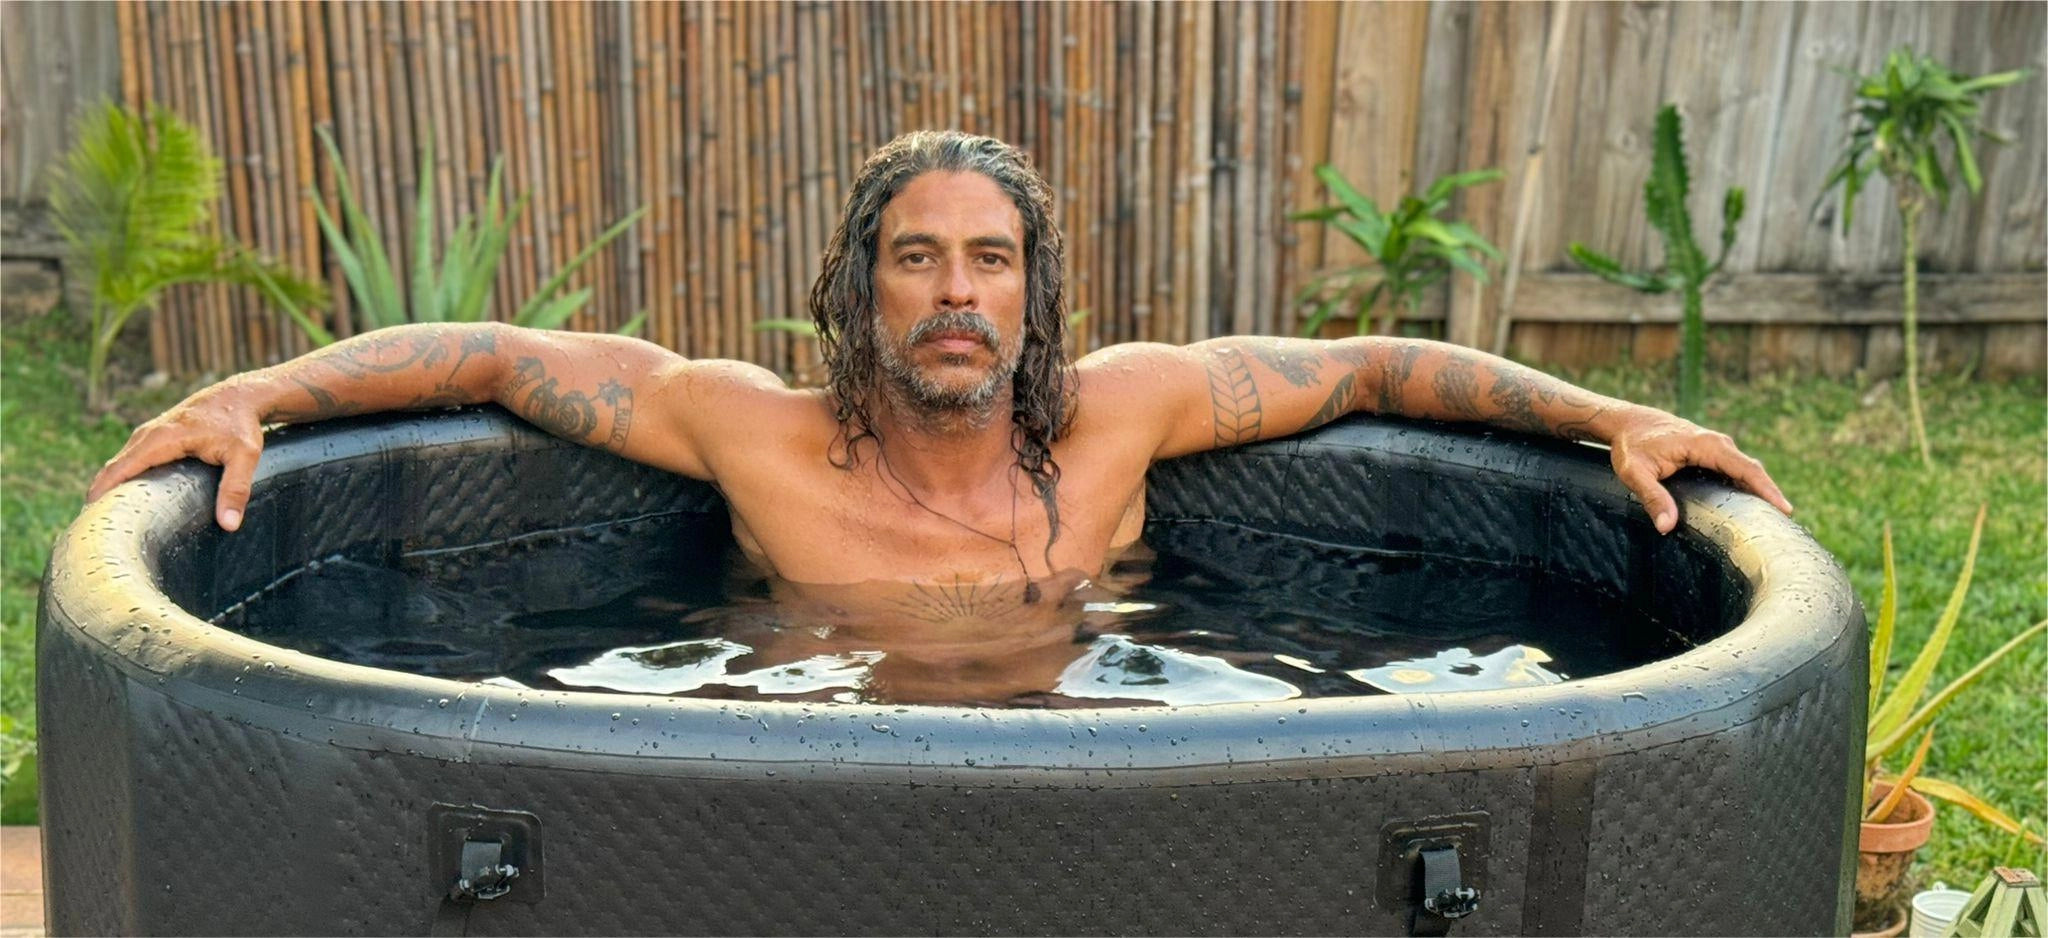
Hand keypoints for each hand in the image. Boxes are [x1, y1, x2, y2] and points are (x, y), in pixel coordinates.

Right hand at [87, 378, 268, 531]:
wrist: (240, 396)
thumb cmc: (241, 425)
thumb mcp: (245, 456)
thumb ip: (236, 489)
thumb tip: (229, 525)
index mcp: (161, 439)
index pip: (120, 469)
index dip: (101, 493)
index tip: (89, 519)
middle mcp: (147, 435)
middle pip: (113, 469)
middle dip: (100, 497)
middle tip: (96, 529)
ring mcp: (148, 434)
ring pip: (120, 465)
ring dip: (109, 488)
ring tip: (105, 520)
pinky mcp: (154, 437)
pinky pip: (131, 460)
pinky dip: (122, 478)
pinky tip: (123, 500)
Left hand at [1605, 406, 1793, 534]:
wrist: (1627, 423)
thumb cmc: (1630, 445)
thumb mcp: (1634, 472)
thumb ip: (1651, 496)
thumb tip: (1666, 526)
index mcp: (1706, 445)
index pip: (1745, 468)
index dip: (1766, 489)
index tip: (1785, 509)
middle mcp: (1718, 443)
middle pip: (1752, 471)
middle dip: (1770, 496)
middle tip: (1784, 527)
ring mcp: (1717, 447)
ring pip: (1746, 472)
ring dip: (1761, 493)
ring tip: (1773, 523)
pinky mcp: (1713, 453)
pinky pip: (1736, 471)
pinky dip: (1747, 487)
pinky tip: (1751, 510)